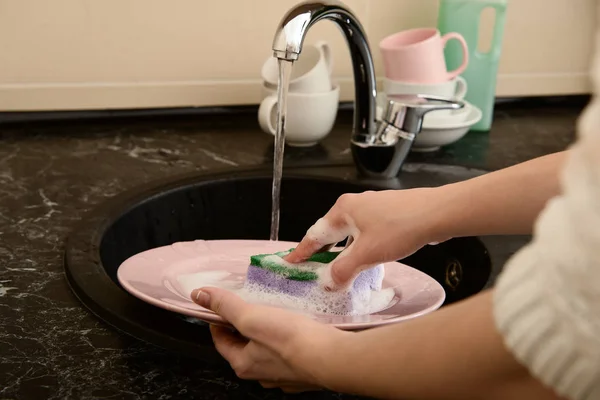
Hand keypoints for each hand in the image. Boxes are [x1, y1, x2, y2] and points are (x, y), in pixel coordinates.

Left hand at [190, 287, 344, 392]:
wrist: (333, 357)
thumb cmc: (291, 340)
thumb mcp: (251, 316)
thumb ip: (226, 305)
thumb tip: (199, 295)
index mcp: (243, 365)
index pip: (221, 342)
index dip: (219, 322)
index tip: (222, 308)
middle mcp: (262, 375)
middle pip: (245, 348)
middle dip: (245, 328)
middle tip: (250, 307)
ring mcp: (285, 377)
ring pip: (268, 353)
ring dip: (268, 336)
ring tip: (276, 315)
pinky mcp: (305, 373)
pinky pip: (290, 356)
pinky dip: (289, 343)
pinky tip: (298, 330)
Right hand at [284, 189, 449, 289]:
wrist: (437, 213)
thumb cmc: (399, 229)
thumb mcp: (366, 254)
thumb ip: (343, 270)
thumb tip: (329, 283)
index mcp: (343, 210)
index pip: (315, 234)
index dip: (301, 251)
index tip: (289, 262)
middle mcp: (355, 205)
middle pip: (331, 231)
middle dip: (322, 251)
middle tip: (311, 268)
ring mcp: (373, 208)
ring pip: (351, 233)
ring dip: (344, 251)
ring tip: (339, 268)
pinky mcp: (389, 213)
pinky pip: (366, 233)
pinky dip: (360, 246)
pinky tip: (367, 258)